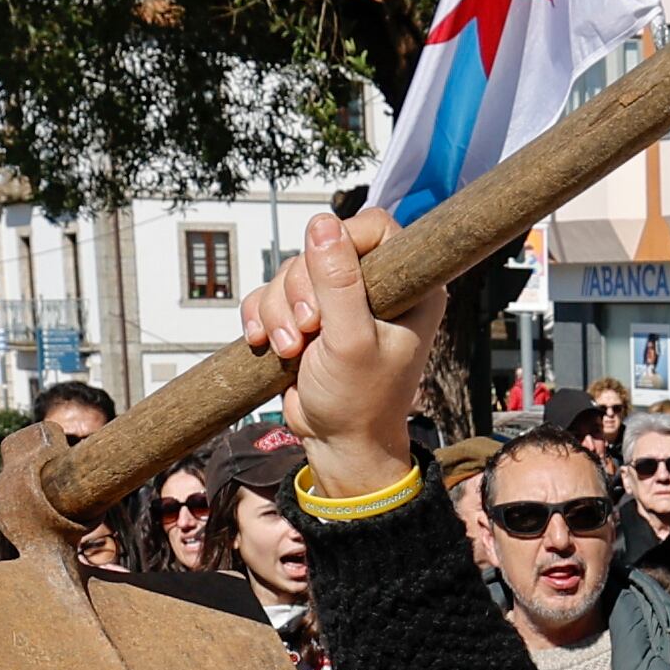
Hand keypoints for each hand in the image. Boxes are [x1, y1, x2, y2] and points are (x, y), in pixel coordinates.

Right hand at [237, 208, 433, 500]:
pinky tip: (266, 344)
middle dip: (300, 290)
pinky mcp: (306, 318)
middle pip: (320, 249)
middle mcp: (374, 287)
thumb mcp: (351, 340)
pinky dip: (262, 317)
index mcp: (407, 286)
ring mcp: (338, 302)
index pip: (374, 228)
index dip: (340, 244)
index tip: (325, 280)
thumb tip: (321, 224)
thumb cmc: (360, 401)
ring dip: (279, 310)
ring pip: (290, 273)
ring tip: (291, 349)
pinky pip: (270, 295)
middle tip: (309, 330)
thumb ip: (339, 282)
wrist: (337, 445)